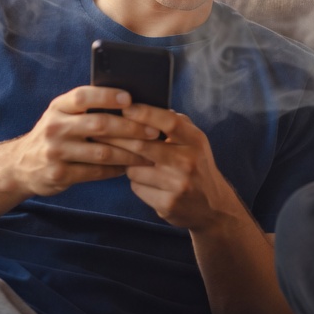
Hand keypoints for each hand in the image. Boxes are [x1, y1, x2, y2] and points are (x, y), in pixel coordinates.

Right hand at [10, 86, 159, 196]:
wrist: (21, 165)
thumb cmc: (55, 134)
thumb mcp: (62, 115)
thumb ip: (86, 108)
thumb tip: (130, 102)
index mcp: (58, 107)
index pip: (84, 96)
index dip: (107, 96)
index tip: (130, 99)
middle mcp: (55, 126)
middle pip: (100, 125)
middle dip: (131, 128)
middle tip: (153, 132)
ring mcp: (56, 151)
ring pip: (102, 152)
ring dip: (129, 153)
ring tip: (149, 154)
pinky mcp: (59, 174)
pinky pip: (95, 172)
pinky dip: (115, 170)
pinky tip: (128, 168)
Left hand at [99, 105, 244, 230]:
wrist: (213, 207)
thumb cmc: (197, 166)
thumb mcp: (195, 141)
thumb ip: (175, 123)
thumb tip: (143, 106)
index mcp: (195, 141)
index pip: (169, 122)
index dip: (145, 113)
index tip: (125, 108)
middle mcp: (188, 162)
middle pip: (142, 145)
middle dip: (118, 138)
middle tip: (100, 131)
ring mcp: (178, 185)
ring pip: (134, 169)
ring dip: (129, 165)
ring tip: (139, 165)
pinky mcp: (167, 204)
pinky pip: (137, 187)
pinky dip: (137, 183)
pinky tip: (149, 183)